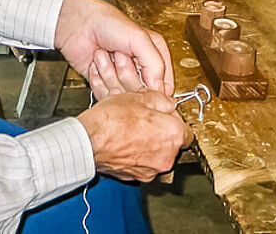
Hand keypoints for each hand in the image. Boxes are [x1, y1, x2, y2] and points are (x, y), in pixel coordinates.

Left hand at [55, 0, 174, 95]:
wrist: (77, 24)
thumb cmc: (107, 23)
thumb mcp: (139, 39)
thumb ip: (155, 64)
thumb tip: (159, 90)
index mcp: (155, 56)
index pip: (163, 86)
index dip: (152, 88)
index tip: (141, 78)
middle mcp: (140, 69)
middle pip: (141, 94)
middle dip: (127, 75)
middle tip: (118, 55)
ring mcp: (121, 78)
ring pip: (122, 96)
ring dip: (110, 74)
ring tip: (106, 55)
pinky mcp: (104, 84)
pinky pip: (105, 95)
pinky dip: (98, 80)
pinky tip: (97, 63)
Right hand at [76, 90, 192, 181]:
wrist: (89, 140)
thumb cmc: (112, 120)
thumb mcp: (140, 97)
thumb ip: (162, 100)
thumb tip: (168, 103)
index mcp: (173, 135)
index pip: (186, 130)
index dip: (174, 120)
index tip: (165, 114)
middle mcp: (166, 157)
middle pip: (172, 144)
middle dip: (161, 132)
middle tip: (146, 121)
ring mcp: (151, 170)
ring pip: (157, 155)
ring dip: (149, 145)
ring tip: (132, 131)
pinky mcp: (135, 177)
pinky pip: (142, 164)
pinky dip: (137, 155)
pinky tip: (124, 142)